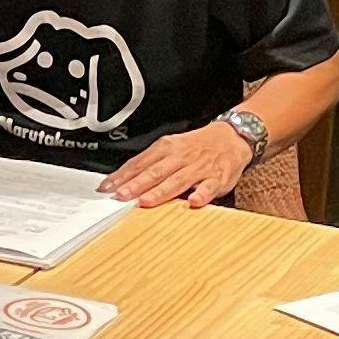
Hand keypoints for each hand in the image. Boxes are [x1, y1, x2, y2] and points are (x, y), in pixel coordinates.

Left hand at [106, 124, 251, 206]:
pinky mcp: (217, 178)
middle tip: (122, 196)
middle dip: (137, 184)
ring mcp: (199, 167)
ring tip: (146, 201)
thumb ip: (149, 164)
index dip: (122, 176)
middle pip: (155, 172)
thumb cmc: (196, 146)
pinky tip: (193, 202)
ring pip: (177, 180)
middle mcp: (180, 157)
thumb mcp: (170, 147)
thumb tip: (122, 181)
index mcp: (166, 148)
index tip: (107, 188)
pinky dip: (201, 194)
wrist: (231, 137)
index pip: (140, 163)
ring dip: (161, 191)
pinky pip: (208, 187)